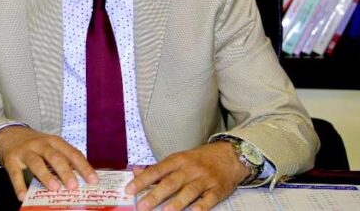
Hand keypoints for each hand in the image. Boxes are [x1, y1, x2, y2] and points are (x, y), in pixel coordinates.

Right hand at [0, 125, 97, 200]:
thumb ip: (62, 159)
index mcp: (54, 142)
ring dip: (46, 176)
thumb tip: (81, 178)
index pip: (72, 153)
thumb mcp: (50, 146)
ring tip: (54, 188)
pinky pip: (15, 173)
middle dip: (65, 171)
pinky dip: (19, 185)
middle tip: (74, 186)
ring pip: (36, 163)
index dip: (83, 167)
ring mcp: (25, 151)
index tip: (93, 180)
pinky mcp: (11, 159)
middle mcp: (40, 144)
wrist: (7, 134)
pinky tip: (23, 196)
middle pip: (54, 157)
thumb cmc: (34, 144)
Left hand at [124, 142, 249, 210]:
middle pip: (170, 182)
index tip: (129, 190)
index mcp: (178, 160)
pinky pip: (209, 199)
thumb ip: (159, 168)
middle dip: (155, 195)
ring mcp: (204, 179)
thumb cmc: (200, 159)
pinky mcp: (218, 189)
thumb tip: (136, 171)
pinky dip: (202, 206)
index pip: (156, 170)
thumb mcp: (179, 158)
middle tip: (142, 206)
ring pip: (189, 191)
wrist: (230, 155)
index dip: (142, 180)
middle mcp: (190, 169)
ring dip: (176, 202)